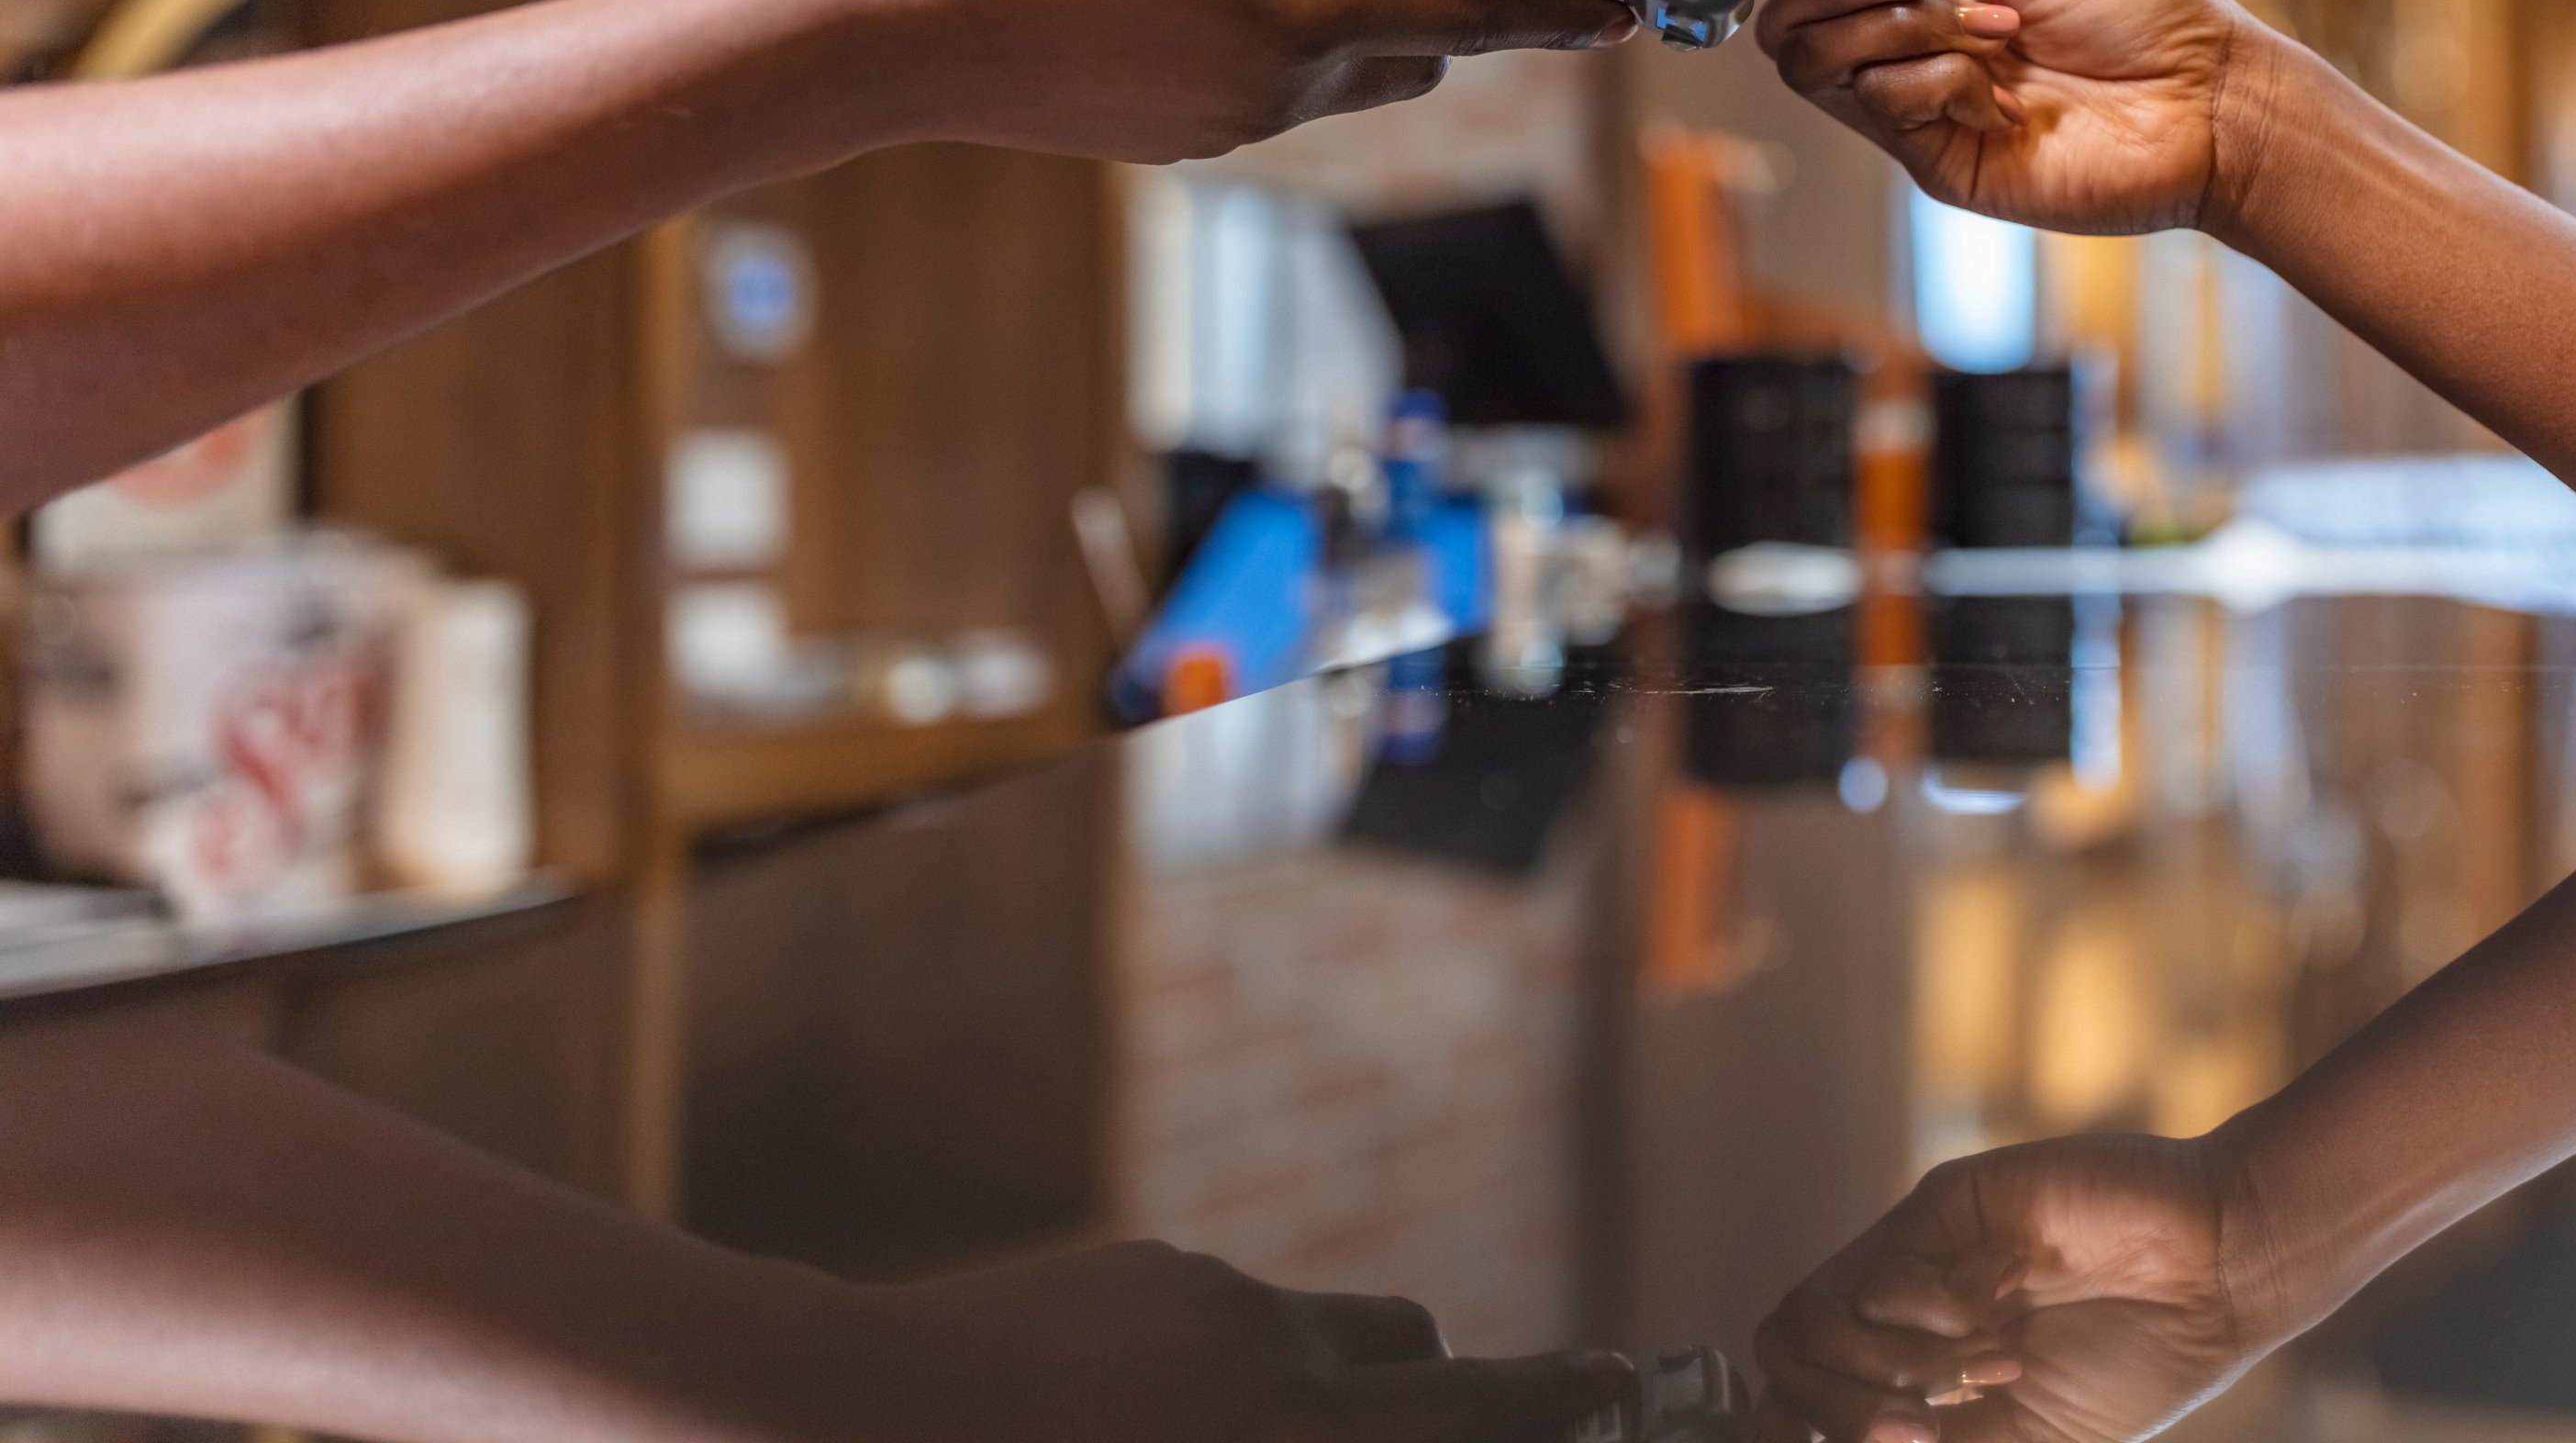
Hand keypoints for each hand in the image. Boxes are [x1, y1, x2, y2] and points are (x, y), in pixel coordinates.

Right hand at [799, 0, 1634, 164]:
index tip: (1618, 4)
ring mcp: (1210, 124)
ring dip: (1362, 8)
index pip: (1469, 15)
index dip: (1554, 5)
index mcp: (1293, 22)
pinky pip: (1260, 78)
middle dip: (1461, 2)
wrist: (866, 33)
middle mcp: (1269, 93)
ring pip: (1335, 68)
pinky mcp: (1156, 129)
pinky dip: (1283, 24)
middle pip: (1410, 49)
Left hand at [834, 1239, 1635, 1442]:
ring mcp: (1203, 1305)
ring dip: (1319, 1387)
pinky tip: (1121, 1423)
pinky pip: (1214, 1318)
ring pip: (1311, 1337)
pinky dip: (1213, 1367)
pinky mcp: (1136, 1272)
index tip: (1615, 1380)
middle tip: (1496, 1408)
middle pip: (1422, 1356)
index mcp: (1295, 1442)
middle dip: (1469, 1389)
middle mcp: (1272, 1367)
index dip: (1558, 1400)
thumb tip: (1357, 1425)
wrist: (838, 1422)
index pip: (1471, 1415)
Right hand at [1750, 0, 2302, 238]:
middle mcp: (1907, 50)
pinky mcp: (1938, 165)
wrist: (2210, 101)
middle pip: (1791, 22)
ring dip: (1905, 27)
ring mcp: (1917, 114)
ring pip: (1822, 65)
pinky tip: (2012, 96)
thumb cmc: (2141, 12)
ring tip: (1997, 29)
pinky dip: (1944, 80)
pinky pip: (1886, 108)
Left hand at [1751, 1135, 2280, 1442]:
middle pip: (1783, 1362)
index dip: (1796, 1435)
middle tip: (1922, 1433)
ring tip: (1982, 1374)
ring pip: (1809, 1323)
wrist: (2213, 1272)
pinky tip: (2005, 1312)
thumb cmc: (2136, 1362)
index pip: (1793, 1403)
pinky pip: (1881, 1279)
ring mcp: (1910, 1257)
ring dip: (1891, 1371)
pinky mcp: (1937, 1206)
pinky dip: (1935, 1319)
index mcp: (1910, 1372)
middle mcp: (1894, 1311)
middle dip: (1840, 1415)